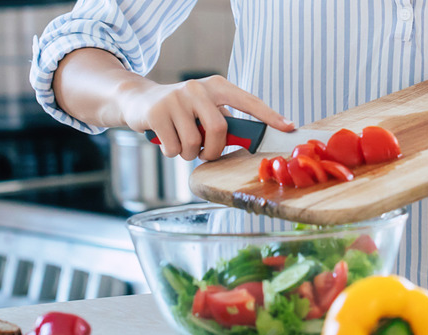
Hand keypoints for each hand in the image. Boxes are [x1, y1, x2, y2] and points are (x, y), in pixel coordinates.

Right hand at [119, 75, 293, 160]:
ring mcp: (176, 98)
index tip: (288, 127)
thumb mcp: (205, 109)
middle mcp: (198, 88)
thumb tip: (249, 141)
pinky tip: (165, 141)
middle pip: (219, 129)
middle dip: (213, 151)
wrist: (139, 100)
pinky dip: (171, 153)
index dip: (269, 116)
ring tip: (182, 145)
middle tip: (204, 155)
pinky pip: (173, 147)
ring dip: (189, 154)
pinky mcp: (157, 112)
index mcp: (217, 86)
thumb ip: (224, 122)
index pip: (249, 101)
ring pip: (194, 143)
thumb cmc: (181, 111)